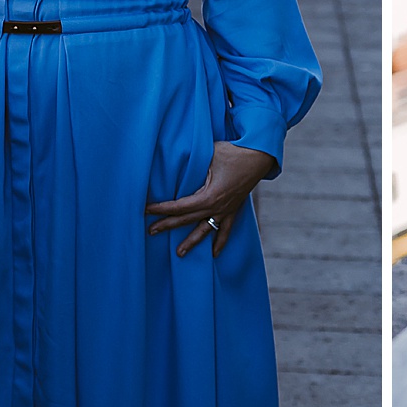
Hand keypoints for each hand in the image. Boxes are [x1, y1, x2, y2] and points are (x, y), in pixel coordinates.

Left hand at [146, 140, 279, 256]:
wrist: (259, 157)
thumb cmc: (233, 152)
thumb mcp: (209, 155)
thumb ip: (192, 162)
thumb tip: (174, 160)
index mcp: (208, 196)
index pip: (178, 206)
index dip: (161, 209)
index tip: (146, 210)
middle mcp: (216, 207)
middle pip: (186, 219)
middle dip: (167, 225)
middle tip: (151, 231)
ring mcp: (226, 211)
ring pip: (204, 230)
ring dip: (191, 242)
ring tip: (179, 253)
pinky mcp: (234, 210)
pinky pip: (226, 230)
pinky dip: (220, 242)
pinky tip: (214, 254)